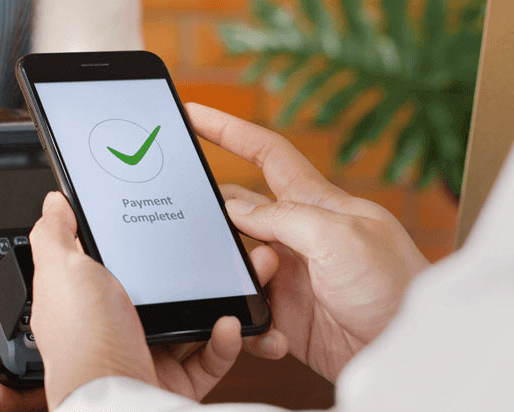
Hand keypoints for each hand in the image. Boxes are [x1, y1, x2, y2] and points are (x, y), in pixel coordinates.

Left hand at [29, 192, 243, 409]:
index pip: (113, 259)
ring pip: (191, 319)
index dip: (138, 240)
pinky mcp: (174, 381)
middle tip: (220, 248)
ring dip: (219, 299)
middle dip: (194, 268)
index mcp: (86, 297)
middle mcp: (114, 325)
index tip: (166, 220)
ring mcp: (146, 352)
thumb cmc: (84, 341)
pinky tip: (228, 322)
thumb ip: (55, 233)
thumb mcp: (62, 270)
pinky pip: (208, 357)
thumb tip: (55, 204)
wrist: (115, 403)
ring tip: (241, 276)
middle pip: (161, 288)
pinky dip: (223, 341)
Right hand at [185, 103, 429, 380]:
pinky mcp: (284, 315)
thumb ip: (282, 216)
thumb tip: (233, 209)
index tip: (193, 114)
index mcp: (314, 203)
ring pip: (235, 263)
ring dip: (237, 276)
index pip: (265, 153)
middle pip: (238, 210)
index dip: (228, 130)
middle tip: (197, 227)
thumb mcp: (338, 236)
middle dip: (215, 217)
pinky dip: (248, 323)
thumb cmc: (394, 286)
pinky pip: (248, 312)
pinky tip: (267, 330)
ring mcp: (288, 275)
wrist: (409, 350)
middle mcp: (296, 235)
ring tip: (266, 287)